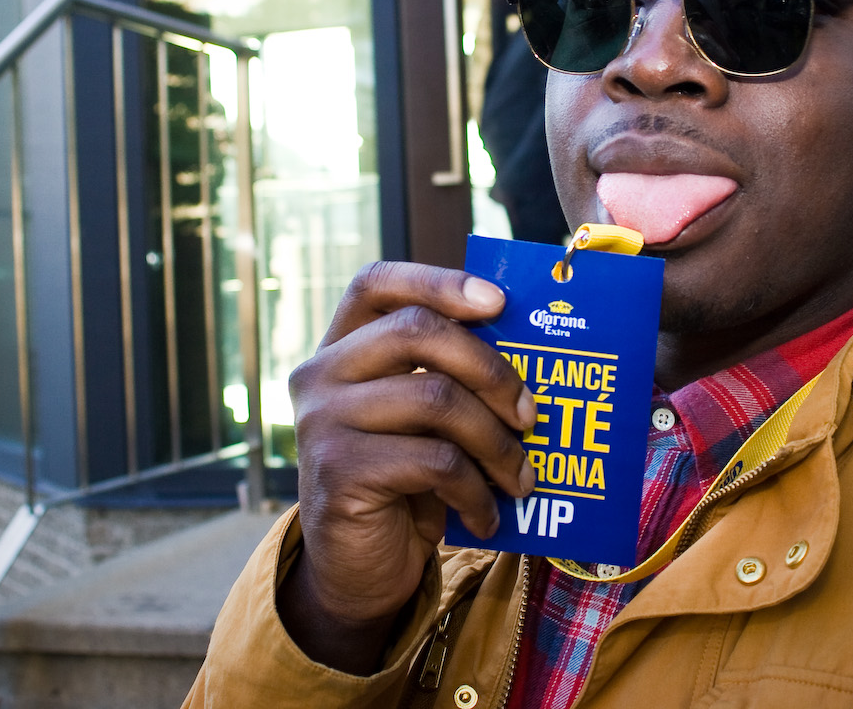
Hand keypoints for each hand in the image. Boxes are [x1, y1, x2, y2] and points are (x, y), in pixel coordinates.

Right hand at [276, 262, 535, 671]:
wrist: (357, 571)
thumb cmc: (402, 483)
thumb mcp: (420, 420)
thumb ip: (445, 376)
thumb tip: (532, 349)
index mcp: (339, 347)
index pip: (375, 283)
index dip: (438, 280)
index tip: (499, 301)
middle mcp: (320, 374)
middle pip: (418, 332)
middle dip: (491, 369)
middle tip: (531, 414)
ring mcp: (323, 421)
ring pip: (437, 399)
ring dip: (497, 443)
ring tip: (521, 478)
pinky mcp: (340, 472)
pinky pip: (436, 461)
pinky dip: (477, 490)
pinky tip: (488, 514)